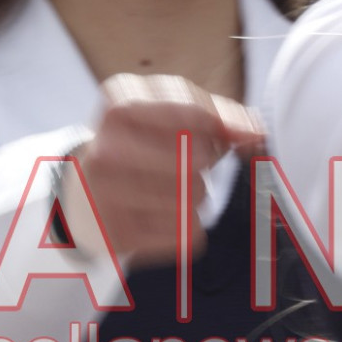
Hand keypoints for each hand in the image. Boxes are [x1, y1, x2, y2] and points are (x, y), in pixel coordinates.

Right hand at [66, 74, 262, 267]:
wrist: (85, 192)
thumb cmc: (138, 145)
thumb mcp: (169, 112)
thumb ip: (218, 115)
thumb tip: (256, 131)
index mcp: (119, 105)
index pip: (195, 114)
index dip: (215, 128)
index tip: (209, 134)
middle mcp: (105, 149)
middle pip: (196, 158)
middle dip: (204, 160)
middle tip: (185, 161)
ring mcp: (107, 196)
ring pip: (195, 197)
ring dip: (196, 194)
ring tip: (168, 188)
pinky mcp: (118, 236)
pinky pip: (185, 232)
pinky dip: (186, 225)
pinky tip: (160, 214)